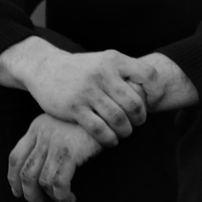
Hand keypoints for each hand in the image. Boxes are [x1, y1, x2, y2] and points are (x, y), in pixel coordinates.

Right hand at [0, 38, 161, 145]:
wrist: (45, 68)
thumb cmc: (82, 69)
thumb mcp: (105, 61)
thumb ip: (125, 72)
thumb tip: (152, 91)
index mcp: (114, 60)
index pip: (148, 75)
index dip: (156, 92)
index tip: (151, 103)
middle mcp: (103, 74)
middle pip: (134, 103)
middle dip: (140, 118)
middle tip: (137, 122)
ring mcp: (88, 91)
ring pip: (118, 118)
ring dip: (126, 130)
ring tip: (125, 132)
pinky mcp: (74, 107)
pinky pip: (99, 129)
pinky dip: (109, 139)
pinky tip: (111, 141)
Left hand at [8, 113, 101, 201]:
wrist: (110, 110)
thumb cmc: (91, 121)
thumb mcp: (65, 125)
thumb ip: (50, 141)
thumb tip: (42, 170)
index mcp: (37, 127)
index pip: (15, 157)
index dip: (13, 179)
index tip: (18, 193)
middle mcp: (42, 134)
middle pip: (25, 172)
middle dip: (30, 195)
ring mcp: (55, 143)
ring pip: (41, 181)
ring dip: (50, 198)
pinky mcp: (70, 151)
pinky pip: (59, 183)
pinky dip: (62, 196)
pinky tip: (70, 199)